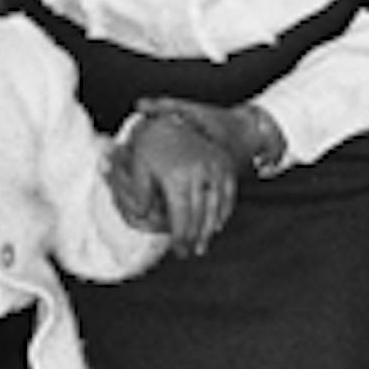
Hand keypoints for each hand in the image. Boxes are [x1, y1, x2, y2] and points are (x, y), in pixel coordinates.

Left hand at [116, 111, 238, 257]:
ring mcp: (216, 169)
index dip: (181, 237)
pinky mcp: (225, 165)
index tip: (179, 251)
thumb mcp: (140, 165)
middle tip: (190, 252)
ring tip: (203, 245)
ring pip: (216, 207)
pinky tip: (216, 225)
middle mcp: (199, 174)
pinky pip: (228, 194)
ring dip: (210, 230)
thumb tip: (141, 215)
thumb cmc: (154, 142)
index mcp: (177, 177)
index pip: (181, 217)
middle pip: (200, 216)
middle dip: (195, 238)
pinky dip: (223, 212)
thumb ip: (139, 193)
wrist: (178, 116)